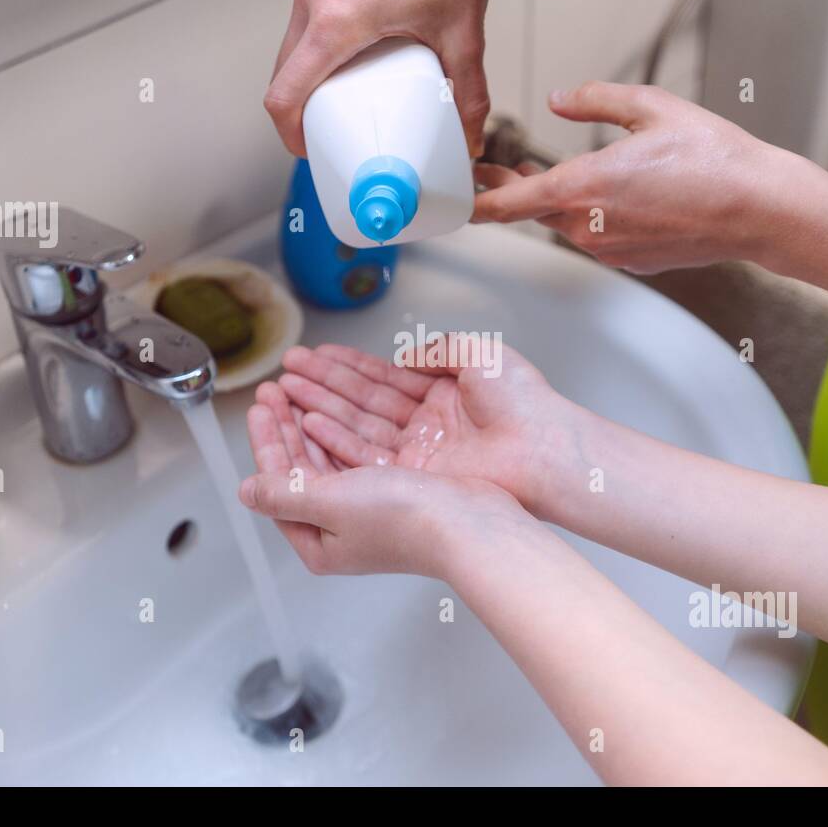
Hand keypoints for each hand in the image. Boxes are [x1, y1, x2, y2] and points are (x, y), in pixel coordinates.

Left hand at [243, 381, 537, 578]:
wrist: (469, 524)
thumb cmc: (406, 521)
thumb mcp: (329, 504)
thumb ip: (282, 494)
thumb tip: (246, 492)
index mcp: (320, 542)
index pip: (277, 484)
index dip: (265, 442)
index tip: (259, 407)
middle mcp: (341, 529)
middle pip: (299, 469)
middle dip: (284, 427)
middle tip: (273, 391)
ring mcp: (368, 511)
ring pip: (326, 459)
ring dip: (308, 423)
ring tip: (294, 390)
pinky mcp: (394, 493)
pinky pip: (353, 456)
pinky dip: (337, 431)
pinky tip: (329, 411)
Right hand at [264, 0, 499, 156]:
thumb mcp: (462, 33)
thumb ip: (468, 92)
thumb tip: (469, 132)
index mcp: (337, 21)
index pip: (284, 94)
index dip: (290, 134)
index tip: (308, 148)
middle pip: (284, 73)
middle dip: (302, 108)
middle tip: (331, 127)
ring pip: (293, 41)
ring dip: (310, 71)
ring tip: (346, 88)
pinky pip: (307, 12)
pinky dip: (321, 38)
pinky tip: (357, 44)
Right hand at [270, 339, 580, 514]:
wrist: (543, 448)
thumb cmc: (524, 402)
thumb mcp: (480, 354)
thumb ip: (438, 349)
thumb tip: (405, 354)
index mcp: (444, 394)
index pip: (383, 378)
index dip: (346, 367)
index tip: (313, 357)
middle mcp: (427, 425)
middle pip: (363, 402)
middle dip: (321, 386)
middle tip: (285, 373)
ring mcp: (420, 453)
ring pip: (358, 427)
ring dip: (319, 409)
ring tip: (284, 394)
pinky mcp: (416, 477)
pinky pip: (366, 456)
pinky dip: (335, 439)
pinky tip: (306, 423)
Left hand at [472, 82, 788, 273]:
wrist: (759, 209)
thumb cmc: (714, 160)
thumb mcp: (652, 108)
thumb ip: (596, 99)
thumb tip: (561, 98)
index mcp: (584, 187)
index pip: (509, 203)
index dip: (478, 200)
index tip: (459, 196)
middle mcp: (590, 226)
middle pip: (535, 212)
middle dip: (516, 190)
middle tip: (502, 168)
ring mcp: (610, 250)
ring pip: (566, 225)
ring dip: (556, 203)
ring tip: (555, 176)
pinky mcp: (632, 262)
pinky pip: (597, 238)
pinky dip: (593, 218)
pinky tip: (612, 197)